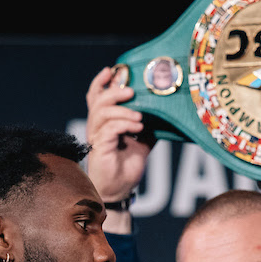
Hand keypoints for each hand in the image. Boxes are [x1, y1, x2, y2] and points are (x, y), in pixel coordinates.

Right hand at [85, 67, 152, 205]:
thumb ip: (147, 127)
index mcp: (103, 123)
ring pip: (102, 112)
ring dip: (123, 110)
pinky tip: (138, 127)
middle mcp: (96, 127)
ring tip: (140, 116)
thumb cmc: (125, 167)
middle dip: (114, 91)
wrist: (119, 191)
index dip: (101, 82)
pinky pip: (109, 129)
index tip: (112, 70)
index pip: (96, 96)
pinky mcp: (99, 148)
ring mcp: (96, 137)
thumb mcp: (141, 143)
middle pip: (98, 100)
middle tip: (132, 91)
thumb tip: (164, 114)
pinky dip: (124, 124)